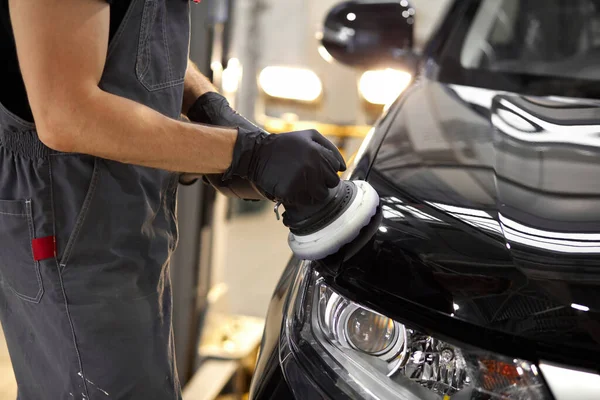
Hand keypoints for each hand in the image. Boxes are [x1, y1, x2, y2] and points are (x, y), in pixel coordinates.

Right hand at [224, 128, 346, 204]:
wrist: (256, 153)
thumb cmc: (285, 144)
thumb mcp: (308, 135)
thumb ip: (330, 147)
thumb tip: (343, 167)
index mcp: (318, 152)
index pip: (335, 170)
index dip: (326, 170)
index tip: (315, 168)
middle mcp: (312, 166)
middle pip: (331, 184)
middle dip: (322, 181)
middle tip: (307, 176)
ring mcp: (301, 180)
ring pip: (320, 195)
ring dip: (313, 192)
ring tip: (300, 183)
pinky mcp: (290, 192)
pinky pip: (304, 202)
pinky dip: (299, 198)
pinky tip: (291, 187)